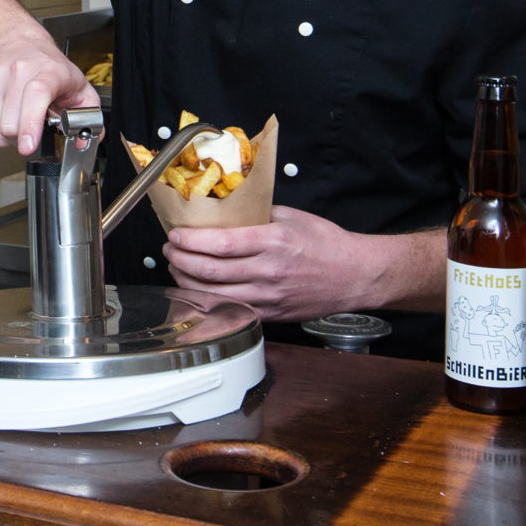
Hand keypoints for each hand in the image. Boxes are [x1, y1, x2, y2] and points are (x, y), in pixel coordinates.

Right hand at [0, 39, 94, 155]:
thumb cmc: (48, 67)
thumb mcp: (78, 86)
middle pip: (10, 124)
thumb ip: (88, 116)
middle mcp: (17, 70)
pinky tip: (3, 116)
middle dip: (23, 138)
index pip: (35, 95)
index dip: (30, 124)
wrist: (15, 41)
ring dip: (7, 136)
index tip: (28, 146)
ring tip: (18, 120)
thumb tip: (85, 141)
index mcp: (48, 70)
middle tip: (32, 129)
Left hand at [162, 208, 433, 321]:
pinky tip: (195, 294)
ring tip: (177, 269)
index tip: (175, 235)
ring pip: (214, 296)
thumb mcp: (293, 217)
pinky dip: (206, 304)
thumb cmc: (328, 244)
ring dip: (187, 283)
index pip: (221, 244)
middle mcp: (268, 272)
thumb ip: (258, 214)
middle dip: (180, 261)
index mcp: (274, 242)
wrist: (355, 276)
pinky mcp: (270, 315)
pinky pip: (229, 312)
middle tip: (170, 250)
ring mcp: (268, 298)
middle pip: (210, 272)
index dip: (191, 241)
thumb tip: (226, 209)